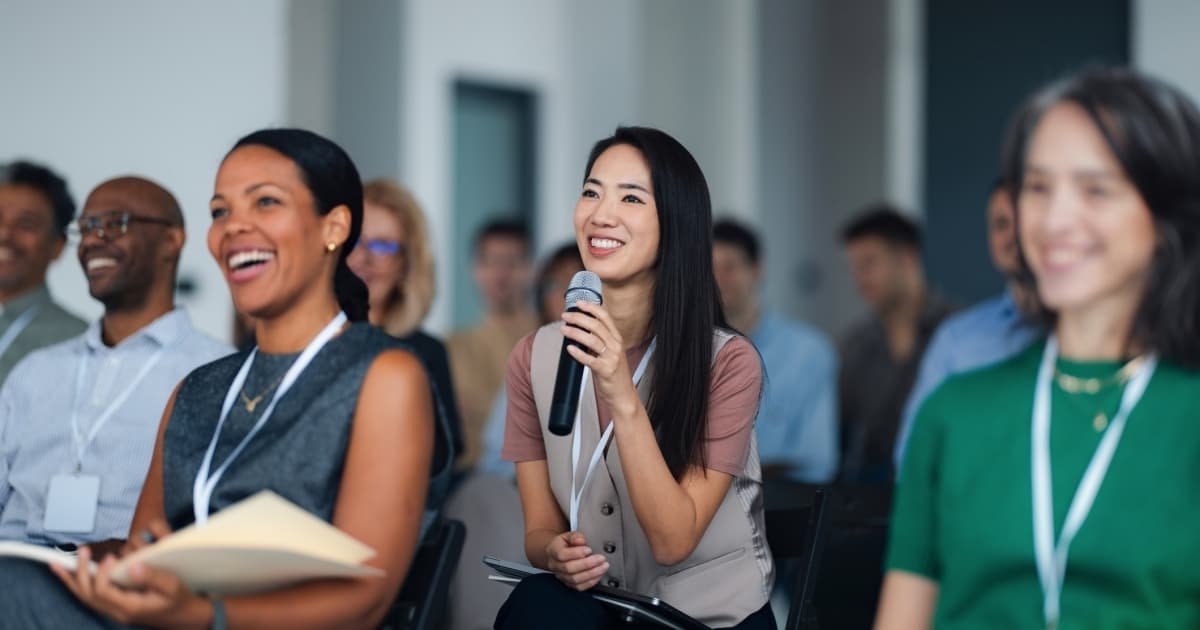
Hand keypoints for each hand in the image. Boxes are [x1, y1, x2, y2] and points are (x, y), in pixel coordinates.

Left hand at [50, 520, 210, 627]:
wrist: (182, 617)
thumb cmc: (179, 599)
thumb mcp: (172, 586)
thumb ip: (153, 576)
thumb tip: (132, 564)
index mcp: (130, 608)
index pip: (104, 592)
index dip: (102, 573)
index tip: (111, 557)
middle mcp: (117, 611)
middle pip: (88, 595)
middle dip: (81, 572)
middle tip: (83, 551)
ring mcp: (113, 609)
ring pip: (84, 597)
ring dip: (70, 579)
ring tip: (58, 562)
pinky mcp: (114, 604)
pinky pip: (89, 596)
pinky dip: (75, 583)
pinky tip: (68, 572)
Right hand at [544, 531, 609, 590]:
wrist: (556, 554)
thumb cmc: (563, 545)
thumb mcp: (567, 535)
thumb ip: (575, 536)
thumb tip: (581, 540)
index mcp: (553, 551)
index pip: (562, 554)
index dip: (576, 553)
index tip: (589, 549)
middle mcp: (556, 565)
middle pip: (569, 568)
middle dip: (588, 564)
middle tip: (601, 558)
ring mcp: (561, 576)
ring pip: (575, 579)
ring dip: (592, 573)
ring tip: (603, 566)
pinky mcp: (568, 584)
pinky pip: (579, 587)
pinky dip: (591, 582)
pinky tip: (599, 574)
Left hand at [561, 302, 639, 417]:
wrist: (623, 394)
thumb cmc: (613, 372)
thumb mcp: (609, 352)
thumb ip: (598, 340)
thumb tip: (579, 328)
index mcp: (617, 338)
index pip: (605, 317)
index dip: (592, 308)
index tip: (579, 303)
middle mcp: (616, 345)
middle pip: (596, 326)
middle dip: (579, 318)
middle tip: (565, 316)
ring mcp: (611, 358)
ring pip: (592, 340)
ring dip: (576, 333)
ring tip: (563, 329)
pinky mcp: (605, 370)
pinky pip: (590, 360)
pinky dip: (578, 353)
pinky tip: (569, 349)